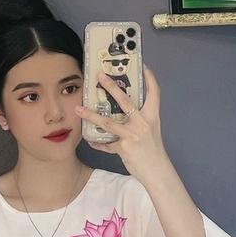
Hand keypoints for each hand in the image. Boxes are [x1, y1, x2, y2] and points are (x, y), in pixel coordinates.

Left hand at [76, 63, 168, 183]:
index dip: (148, 77)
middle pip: (125, 101)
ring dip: (91, 115)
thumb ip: (140, 119)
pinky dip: (97, 143)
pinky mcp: (124, 148)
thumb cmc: (153, 150)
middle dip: (111, 87)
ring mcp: (132, 135)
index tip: (141, 64)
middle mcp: (143, 123)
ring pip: (108, 122)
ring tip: (78, 109)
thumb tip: (124, 109)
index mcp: (152, 116)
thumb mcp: (151, 130)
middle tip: (99, 76)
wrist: (157, 171)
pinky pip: (106, 144)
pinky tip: (90, 140)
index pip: (154, 92)